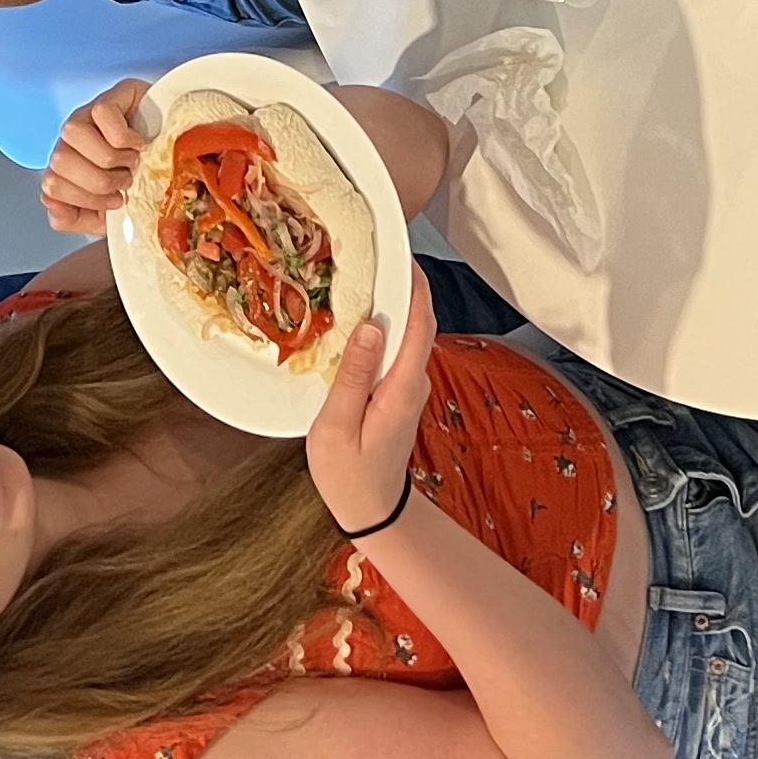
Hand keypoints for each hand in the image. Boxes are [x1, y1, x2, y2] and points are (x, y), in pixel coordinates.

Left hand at [41, 76, 155, 233]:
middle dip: (99, 181)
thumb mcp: (108, 213)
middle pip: (58, 161)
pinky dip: (124, 136)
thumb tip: (50, 203)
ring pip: (73, 132)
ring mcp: (87, 114)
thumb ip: (74, 217)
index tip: (116, 202)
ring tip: (131, 163)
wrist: (176, 150)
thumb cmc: (140, 181)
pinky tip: (139, 144)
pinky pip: (102, 113)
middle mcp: (71, 139)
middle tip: (126, 182)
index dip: (85, 200)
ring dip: (110, 157)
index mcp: (67, 167)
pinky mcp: (111, 96)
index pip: (51, 186)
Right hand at [304, 266, 439, 532]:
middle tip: (371, 249)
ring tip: (361, 272)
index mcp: (403, 386)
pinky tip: (359, 314)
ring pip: (408, 331)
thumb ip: (354, 376)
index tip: (398, 248)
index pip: (420, 322)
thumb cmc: (349, 474)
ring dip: (392, 301)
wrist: (373, 510)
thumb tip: (371, 325)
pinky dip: (384, 324)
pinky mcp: (400, 390)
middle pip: (418, 319)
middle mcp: (415, 380)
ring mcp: (410, 385)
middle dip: (401, 282)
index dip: (414, 282)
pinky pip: (398, 346)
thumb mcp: (337, 427)